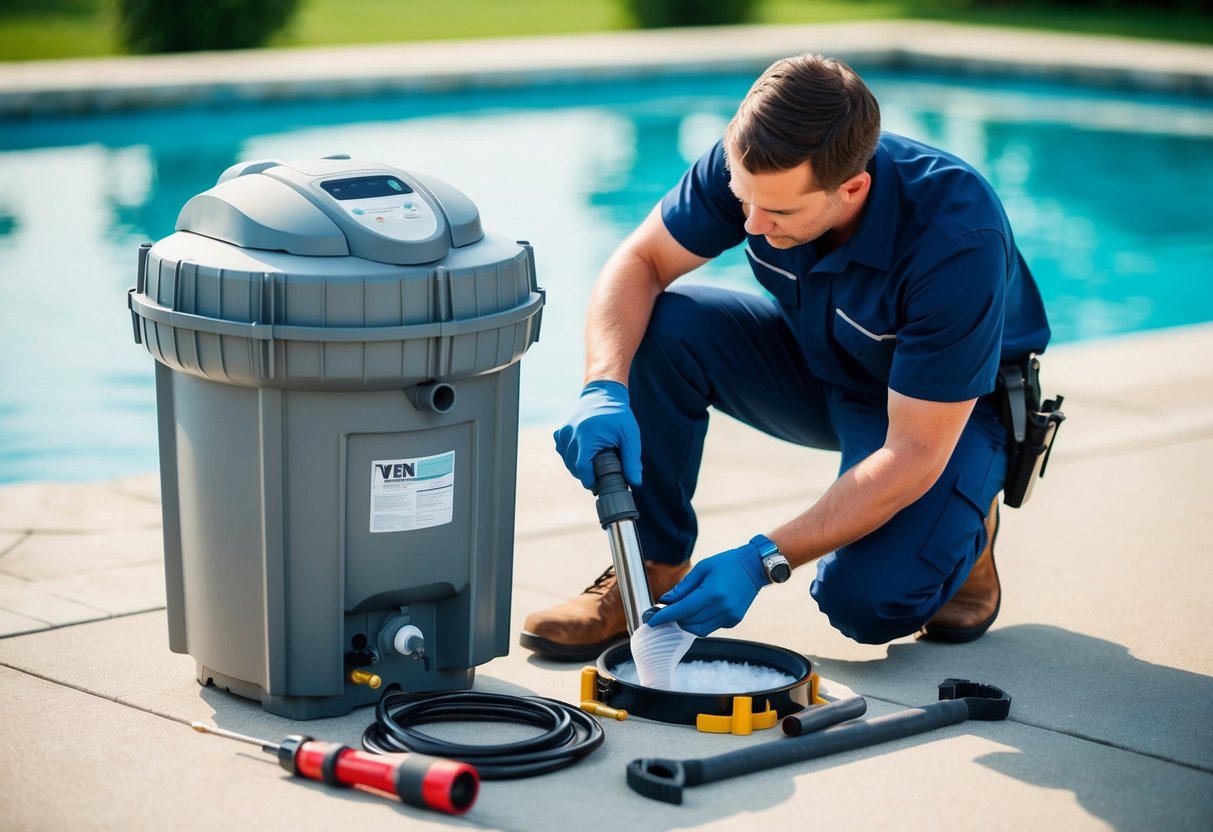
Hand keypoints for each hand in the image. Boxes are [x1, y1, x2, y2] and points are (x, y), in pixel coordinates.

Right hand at [553, 380, 641, 488]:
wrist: (603, 395)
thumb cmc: (618, 416)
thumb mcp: (630, 436)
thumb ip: (632, 460)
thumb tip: (635, 483)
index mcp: (587, 435)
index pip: (582, 468)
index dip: (591, 481)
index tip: (602, 484)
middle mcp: (571, 434)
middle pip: (574, 467)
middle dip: (588, 474)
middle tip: (604, 470)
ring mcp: (563, 434)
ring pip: (568, 462)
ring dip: (580, 467)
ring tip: (597, 459)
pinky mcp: (559, 433)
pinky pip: (564, 454)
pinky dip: (573, 458)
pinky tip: (587, 451)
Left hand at [645, 541, 766, 636]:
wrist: (755, 567)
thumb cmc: (728, 563)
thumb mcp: (703, 567)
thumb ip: (684, 586)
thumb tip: (667, 600)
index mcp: (712, 593)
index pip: (682, 610)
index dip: (664, 616)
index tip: (651, 620)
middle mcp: (721, 608)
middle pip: (688, 622)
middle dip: (673, 619)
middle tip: (665, 611)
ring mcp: (729, 617)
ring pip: (698, 630)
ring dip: (686, 623)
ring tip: (680, 612)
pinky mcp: (733, 621)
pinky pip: (710, 628)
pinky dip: (699, 622)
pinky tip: (699, 610)